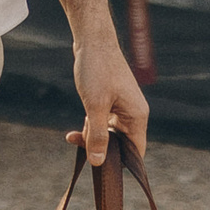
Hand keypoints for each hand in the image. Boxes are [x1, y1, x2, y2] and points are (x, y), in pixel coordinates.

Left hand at [66, 37, 150, 165]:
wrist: (92, 41)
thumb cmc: (97, 70)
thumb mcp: (94, 106)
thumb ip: (98, 135)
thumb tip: (99, 162)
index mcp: (137, 116)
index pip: (135, 151)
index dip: (121, 163)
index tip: (101, 168)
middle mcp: (133, 113)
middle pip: (120, 144)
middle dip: (100, 148)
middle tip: (79, 146)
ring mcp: (122, 107)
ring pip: (109, 133)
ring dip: (92, 136)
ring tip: (73, 136)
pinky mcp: (111, 101)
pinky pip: (103, 122)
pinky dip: (91, 125)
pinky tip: (76, 128)